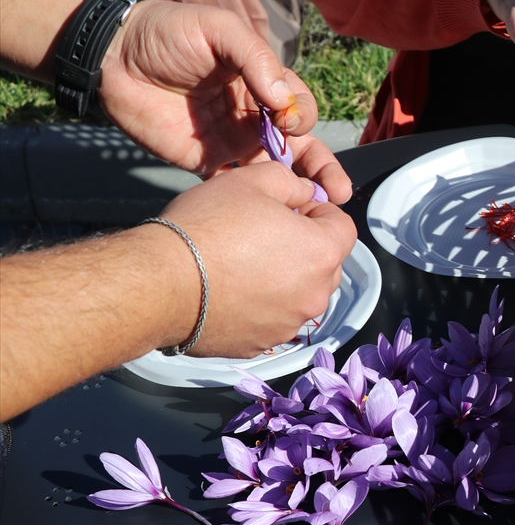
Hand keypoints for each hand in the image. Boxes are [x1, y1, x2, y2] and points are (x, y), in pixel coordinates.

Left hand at [96, 0, 350, 201]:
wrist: (112, 57)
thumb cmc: (168, 32)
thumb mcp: (220, 30)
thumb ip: (256, 60)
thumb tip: (285, 101)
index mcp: (262, 83)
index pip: (298, 108)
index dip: (301, 118)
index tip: (291, 123)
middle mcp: (253, 115)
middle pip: (299, 147)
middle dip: (321, 169)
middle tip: (337, 190)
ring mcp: (231, 142)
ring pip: (276, 172)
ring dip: (299, 191)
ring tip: (318, 208)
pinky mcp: (206, 162)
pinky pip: (237, 186)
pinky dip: (257, 203)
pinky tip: (273, 217)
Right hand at [153, 162, 357, 357]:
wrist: (160, 283)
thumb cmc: (206, 228)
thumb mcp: (252, 180)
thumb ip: (292, 182)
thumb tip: (307, 193)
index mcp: (322, 253)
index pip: (344, 227)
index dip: (319, 211)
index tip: (291, 208)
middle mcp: (315, 295)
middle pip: (325, 264)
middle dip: (304, 247)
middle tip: (263, 233)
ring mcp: (289, 324)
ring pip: (299, 294)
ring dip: (284, 278)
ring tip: (242, 262)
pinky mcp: (261, 344)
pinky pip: (272, 318)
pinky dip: (260, 305)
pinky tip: (229, 289)